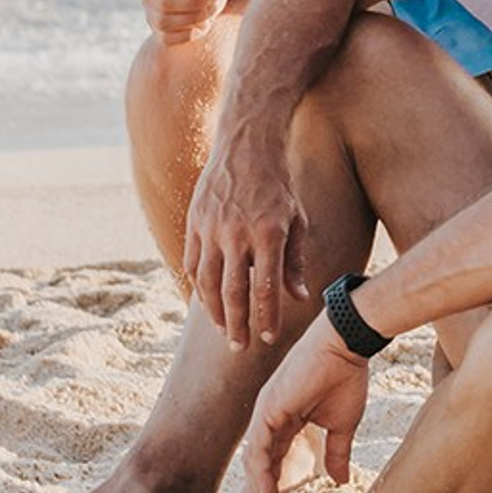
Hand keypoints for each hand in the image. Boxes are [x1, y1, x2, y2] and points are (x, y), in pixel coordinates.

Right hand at [183, 134, 310, 347]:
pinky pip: (192, 264)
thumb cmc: (278, 185)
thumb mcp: (296, 219)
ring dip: (214, 311)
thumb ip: (295, 260)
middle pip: (233, 292)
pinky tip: (207, 302)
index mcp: (268, 233)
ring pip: (207, 283)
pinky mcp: (194, 223)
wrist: (247, 145)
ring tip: (224, 330)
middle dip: (237, 325)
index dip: (267, 317)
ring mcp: (210, 229)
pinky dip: (197, 287)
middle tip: (241, 347)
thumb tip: (300, 297)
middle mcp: (236, 234)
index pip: (265, 288)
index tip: (269, 338)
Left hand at [236, 320, 372, 492]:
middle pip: (260, 464)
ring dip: (259, 491)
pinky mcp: (267, 410)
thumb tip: (339, 481)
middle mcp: (271, 418)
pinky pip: (258, 450)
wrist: (347, 345)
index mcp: (287, 420)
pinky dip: (260, 475)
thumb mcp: (343, 424)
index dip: (274, 486)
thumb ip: (336, 453)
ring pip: (255, 461)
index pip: (274, 459)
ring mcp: (266, 413)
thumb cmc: (346, 377)